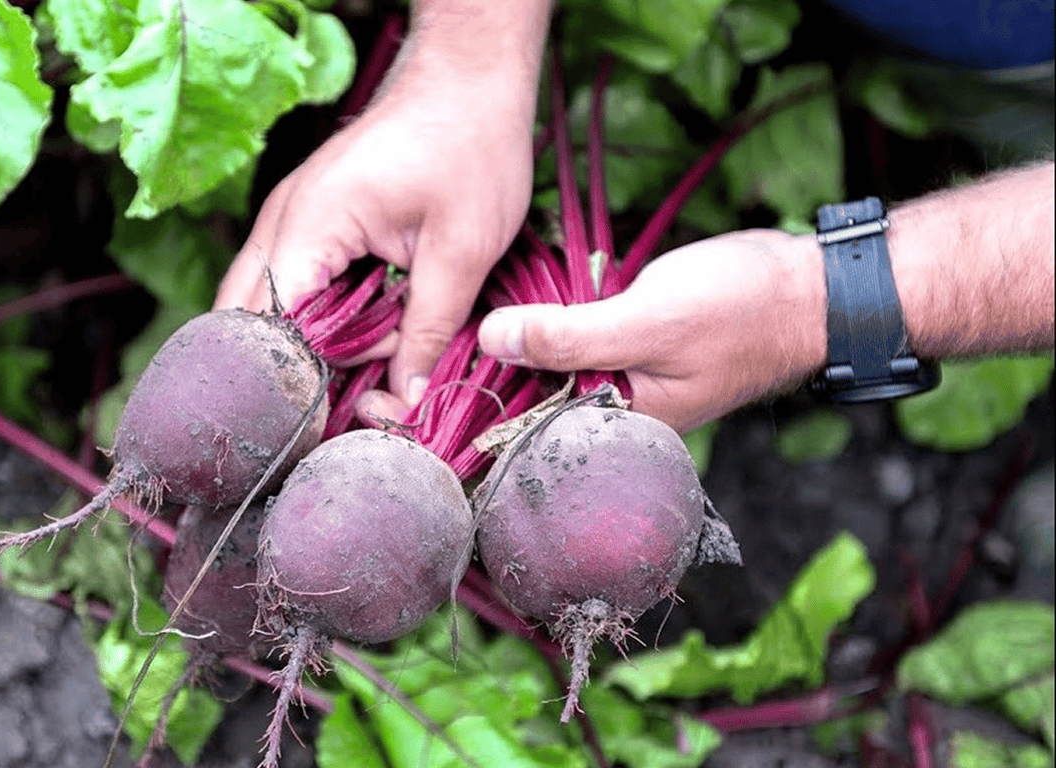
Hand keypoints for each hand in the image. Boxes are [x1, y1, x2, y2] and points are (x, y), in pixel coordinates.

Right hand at [214, 6, 546, 410]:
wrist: (468, 78)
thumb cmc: (470, 146)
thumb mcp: (462, 250)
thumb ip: (428, 332)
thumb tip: (402, 402)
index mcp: (310, 224)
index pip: (271, 329)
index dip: (307, 378)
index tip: (356, 401)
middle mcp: (281, 222)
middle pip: (250, 323)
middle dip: (299, 367)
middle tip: (362, 386)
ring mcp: (287, 219)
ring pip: (266, 307)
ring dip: (312, 342)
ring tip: (379, 347)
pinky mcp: (306, 222)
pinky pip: (291, 286)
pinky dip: (320, 316)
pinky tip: (370, 322)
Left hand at [477, 229, 828, 432]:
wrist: (809, 287)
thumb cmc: (740, 308)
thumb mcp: (647, 322)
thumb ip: (569, 336)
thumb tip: (492, 340)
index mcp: (622, 424)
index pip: (533, 425)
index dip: (485, 395)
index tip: (438, 366)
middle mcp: (619, 411)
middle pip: (538, 396)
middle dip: (497, 366)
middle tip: (449, 328)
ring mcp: (626, 380)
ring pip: (554, 366)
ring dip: (520, 341)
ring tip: (468, 314)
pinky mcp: (631, 347)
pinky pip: (577, 342)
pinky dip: (552, 324)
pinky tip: (519, 300)